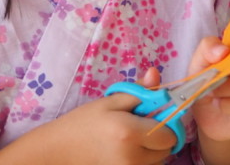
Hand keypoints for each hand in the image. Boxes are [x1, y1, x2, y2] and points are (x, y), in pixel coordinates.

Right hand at [45, 68, 177, 164]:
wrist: (59, 151)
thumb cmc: (83, 122)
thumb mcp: (110, 101)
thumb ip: (138, 91)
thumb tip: (156, 74)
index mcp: (130, 133)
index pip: (170, 135)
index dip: (167, 123)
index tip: (155, 115)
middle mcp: (133, 158)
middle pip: (166, 150)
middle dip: (160, 137)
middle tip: (141, 126)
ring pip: (157, 161)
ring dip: (152, 150)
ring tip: (130, 139)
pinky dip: (142, 160)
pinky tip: (126, 151)